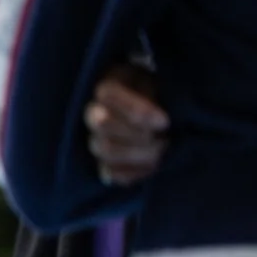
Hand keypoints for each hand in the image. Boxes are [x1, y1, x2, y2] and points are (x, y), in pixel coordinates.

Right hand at [85, 64, 167, 185]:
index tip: (164, 121)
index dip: (138, 112)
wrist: (144, 105)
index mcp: (106, 87)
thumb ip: (154, 95)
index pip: (110, 96)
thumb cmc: (151, 90)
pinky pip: (110, 174)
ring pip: (105, 150)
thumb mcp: (155, 82)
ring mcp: (93, 139)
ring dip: (138, 154)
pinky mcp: (102, 162)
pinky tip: (154, 165)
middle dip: (137, 135)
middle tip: (164, 138)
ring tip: (162, 150)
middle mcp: (92, 113)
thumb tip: (159, 123)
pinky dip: (134, 173)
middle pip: (102, 125)